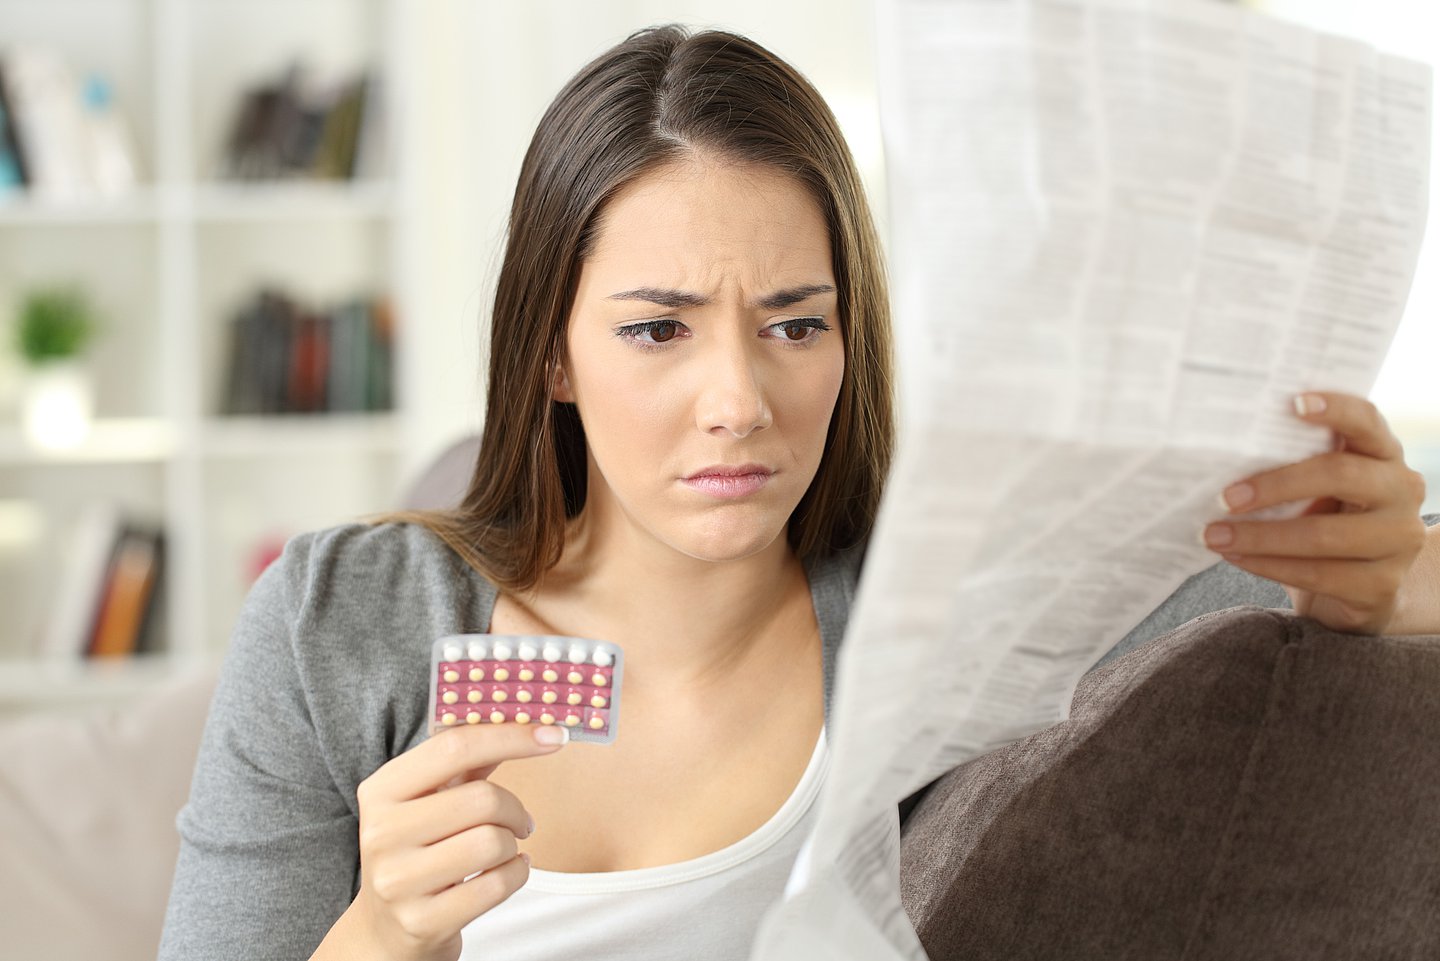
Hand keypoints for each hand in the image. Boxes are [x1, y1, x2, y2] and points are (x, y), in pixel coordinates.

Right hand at [342, 723, 568, 960]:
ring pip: (493, 843)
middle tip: (520, 821)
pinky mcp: (421, 921)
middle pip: (482, 798)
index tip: (555, 734)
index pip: (454, 746)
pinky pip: (497, 885)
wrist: (387, 928)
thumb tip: (524, 717)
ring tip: (505, 849)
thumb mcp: (430, 799)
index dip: (511, 736)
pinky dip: (517, 874)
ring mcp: (398, 881)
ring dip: (514, 844)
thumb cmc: (420, 848)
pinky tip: (508, 871)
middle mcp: (381, 833)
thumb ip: (467, 759)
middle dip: (515, 809)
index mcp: (382, 790)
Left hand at [1203, 391, 1427, 634]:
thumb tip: (1220, 450)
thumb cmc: (1323, 519)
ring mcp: (1398, 540)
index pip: (1367, 420)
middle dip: (1276, 485)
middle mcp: (1402, 490)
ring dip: (1260, 536)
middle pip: (1340, 474)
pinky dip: (1268, 565)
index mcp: (1384, 454)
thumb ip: (1292, 463)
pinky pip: (1317, 573)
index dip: (1336, 408)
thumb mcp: (1316, 487)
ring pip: (1324, 534)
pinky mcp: (1382, 585)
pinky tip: (1235, 557)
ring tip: (1214, 535)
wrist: (1357, 588)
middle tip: (1225, 497)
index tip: (1293, 403)